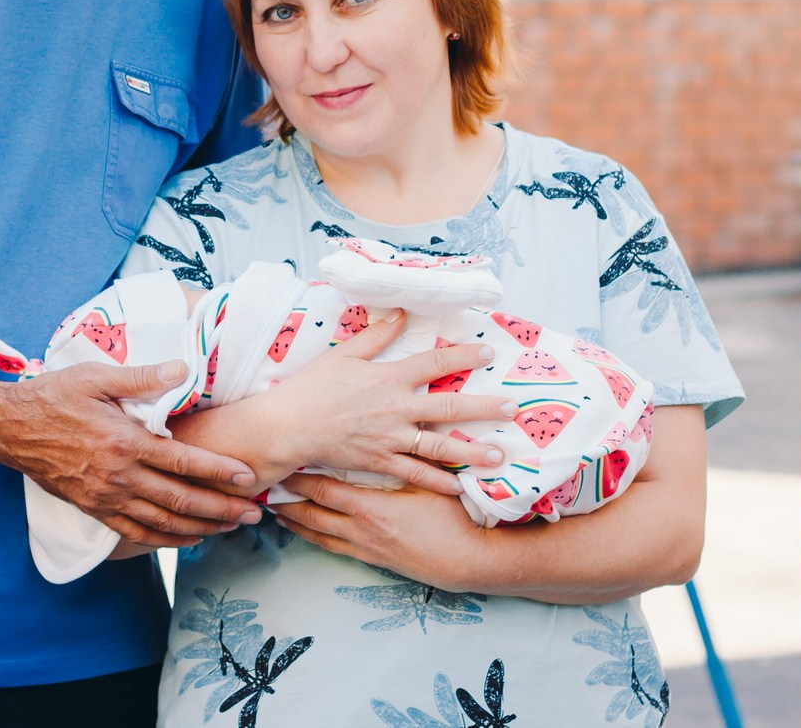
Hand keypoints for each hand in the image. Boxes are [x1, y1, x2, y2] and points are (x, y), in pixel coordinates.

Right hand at [0, 360, 265, 549]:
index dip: (220, 472)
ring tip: (231, 528)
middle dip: (222, 509)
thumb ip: (143, 377)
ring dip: (201, 528)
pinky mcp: (95, 509)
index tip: (248, 478)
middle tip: (254, 513)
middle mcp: (119, 477)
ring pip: (164, 523)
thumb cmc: (54, 396)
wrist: (11, 428)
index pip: (184, 462)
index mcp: (124, 442)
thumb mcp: (97, 377)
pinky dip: (166, 541)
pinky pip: (137, 534)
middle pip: (182, 500)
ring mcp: (106, 498)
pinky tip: (187, 539)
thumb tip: (184, 368)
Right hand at [248, 311, 517, 495]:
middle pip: (449, 409)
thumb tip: (402, 312)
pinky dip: (439, 483)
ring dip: (472, 451)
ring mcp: (390, 439)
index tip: (487, 351)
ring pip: (440, 447)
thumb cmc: (312, 387)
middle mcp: (396, 408)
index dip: (463, 355)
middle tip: (512, 407)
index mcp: (388, 377)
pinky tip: (461, 488)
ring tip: (500, 456)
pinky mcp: (380, 462)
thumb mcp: (344, 354)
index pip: (434, 363)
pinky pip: (416, 475)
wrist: (288, 427)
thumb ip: (376, 334)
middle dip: (484, 408)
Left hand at [271, 473, 491, 592]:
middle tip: (263, 486)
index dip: (298, 477)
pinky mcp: (372, 560)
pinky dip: (313, 538)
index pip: (323, 488)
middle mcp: (360, 528)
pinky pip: (333, 547)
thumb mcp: (432, 481)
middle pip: (312, 511)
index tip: (280, 463)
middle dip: (287, 498)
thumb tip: (402, 424)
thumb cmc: (452, 517)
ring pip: (318, 532)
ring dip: (295, 520)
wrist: (467, 560)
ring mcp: (364, 547)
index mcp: (370, 506)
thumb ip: (411, 454)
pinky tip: (304, 532)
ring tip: (273, 509)